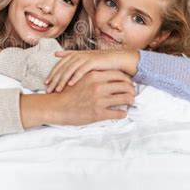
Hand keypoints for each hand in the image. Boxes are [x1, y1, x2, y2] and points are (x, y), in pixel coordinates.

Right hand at [20, 70, 135, 127]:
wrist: (56, 106)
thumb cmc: (66, 92)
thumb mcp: (79, 78)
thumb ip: (92, 75)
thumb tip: (103, 75)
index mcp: (94, 76)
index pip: (119, 75)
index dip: (126, 79)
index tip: (128, 83)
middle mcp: (99, 86)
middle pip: (125, 86)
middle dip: (131, 90)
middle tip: (132, 93)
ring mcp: (100, 100)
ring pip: (125, 98)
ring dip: (130, 101)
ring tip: (130, 102)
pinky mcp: (98, 113)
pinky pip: (118, 113)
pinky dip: (123, 113)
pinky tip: (123, 113)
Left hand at [46, 50, 137, 92]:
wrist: (116, 59)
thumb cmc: (99, 62)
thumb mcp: (83, 59)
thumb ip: (70, 56)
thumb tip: (56, 53)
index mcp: (74, 55)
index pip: (59, 65)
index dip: (52, 74)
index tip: (46, 83)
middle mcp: (78, 55)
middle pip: (62, 68)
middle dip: (55, 79)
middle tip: (49, 90)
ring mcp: (85, 58)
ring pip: (70, 69)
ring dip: (63, 80)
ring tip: (58, 89)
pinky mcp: (93, 62)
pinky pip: (82, 70)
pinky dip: (75, 77)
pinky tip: (70, 85)